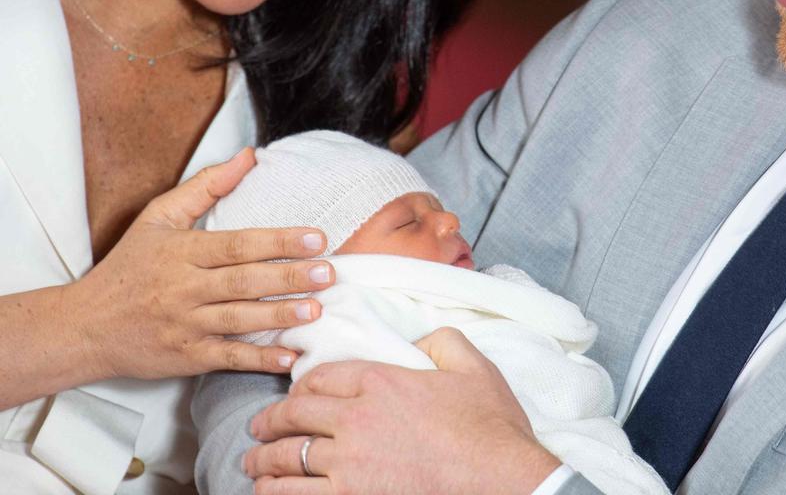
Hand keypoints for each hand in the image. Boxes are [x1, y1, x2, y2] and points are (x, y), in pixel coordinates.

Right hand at [66, 148, 336, 379]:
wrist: (84, 326)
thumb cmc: (129, 267)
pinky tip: (289, 356)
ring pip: (238, 320)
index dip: (279, 241)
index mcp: (182, 252)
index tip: (317, 238)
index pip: (237, 245)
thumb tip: (249, 156)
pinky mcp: (185, 357)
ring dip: (279, 316)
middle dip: (289, 277)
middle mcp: (183, 288)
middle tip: (328, 273)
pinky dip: (257, 360)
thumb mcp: (158, 217)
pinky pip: (226, 358)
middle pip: (243, 281)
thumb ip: (206, 186)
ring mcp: (184, 325)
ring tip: (316, 309)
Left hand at [245, 327, 561, 494]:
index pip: (322, 376)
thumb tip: (421, 337)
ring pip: (287, 460)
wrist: (502, 482)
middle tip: (258, 427)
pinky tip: (269, 491)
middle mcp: (356, 420)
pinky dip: (276, 492)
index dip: (301, 384)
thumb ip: (442, 340)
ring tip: (254, 463)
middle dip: (269, 422)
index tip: (294, 393)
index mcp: (382, 381)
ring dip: (263, 460)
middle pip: (295, 416)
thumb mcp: (473, 367)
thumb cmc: (491, 429)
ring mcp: (350, 466)